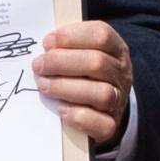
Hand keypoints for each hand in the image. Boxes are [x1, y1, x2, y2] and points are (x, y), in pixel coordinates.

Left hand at [35, 19, 131, 148]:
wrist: (103, 109)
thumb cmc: (86, 75)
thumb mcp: (84, 53)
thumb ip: (68, 46)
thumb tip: (46, 46)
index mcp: (116, 50)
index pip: (102, 35)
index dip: (72, 36)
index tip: (47, 43)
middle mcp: (121, 74)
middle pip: (97, 63)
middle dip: (61, 62)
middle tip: (38, 65)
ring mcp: (119, 100)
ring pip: (101, 93)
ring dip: (65, 88)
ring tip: (44, 85)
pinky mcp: (111, 125)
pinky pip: (99, 122)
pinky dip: (77, 115)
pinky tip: (60, 108)